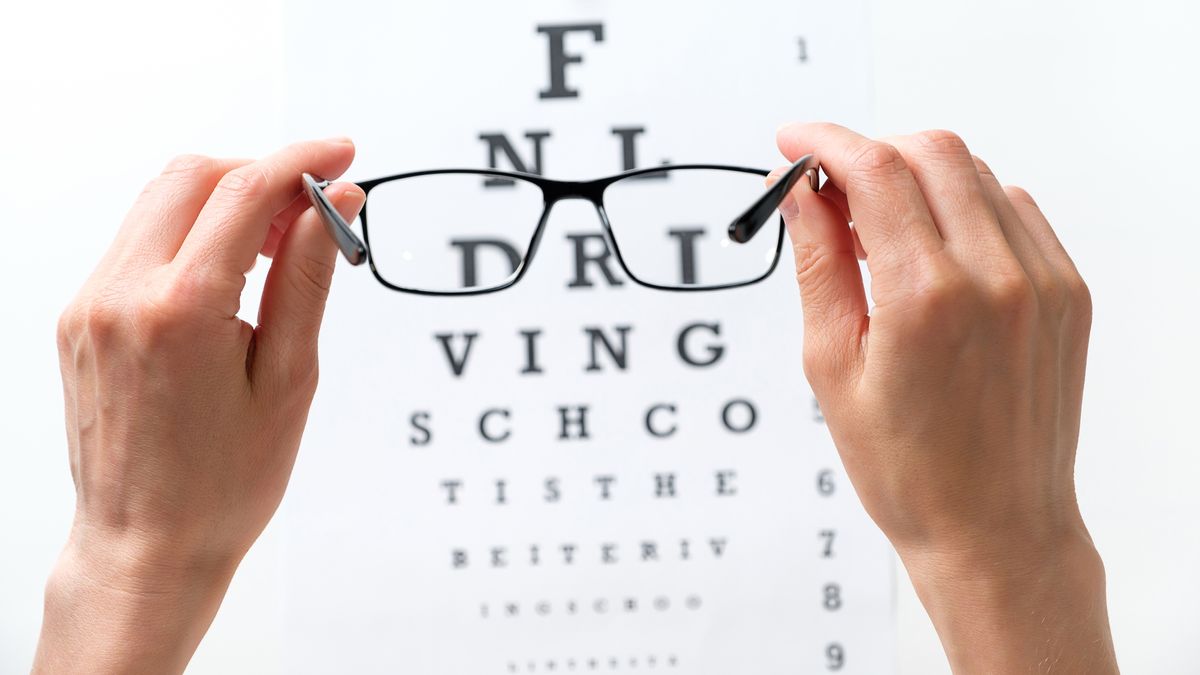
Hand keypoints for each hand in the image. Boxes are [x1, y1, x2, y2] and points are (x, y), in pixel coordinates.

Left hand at [35, 140, 364, 673]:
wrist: (146, 546)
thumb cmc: (224, 483)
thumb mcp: (289, 378)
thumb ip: (309, 277)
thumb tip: (334, 203)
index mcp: (179, 308)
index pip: (245, 190)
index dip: (302, 161)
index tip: (342, 155)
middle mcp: (121, 294)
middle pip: (192, 175)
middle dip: (260, 173)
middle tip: (313, 211)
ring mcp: (90, 304)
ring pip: (159, 202)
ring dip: (223, 203)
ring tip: (276, 251)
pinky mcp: (79, 319)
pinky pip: (136, 243)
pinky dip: (188, 237)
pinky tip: (228, 279)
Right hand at [773, 124, 1116, 672]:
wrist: (995, 528)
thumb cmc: (907, 468)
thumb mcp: (832, 366)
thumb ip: (817, 263)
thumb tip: (796, 193)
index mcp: (925, 297)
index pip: (874, 170)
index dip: (823, 142)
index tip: (791, 142)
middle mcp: (996, 276)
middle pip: (931, 151)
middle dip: (869, 152)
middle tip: (828, 190)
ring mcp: (1044, 280)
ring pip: (975, 173)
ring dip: (916, 178)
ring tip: (877, 233)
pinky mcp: (1069, 291)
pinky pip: (1014, 209)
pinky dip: (965, 206)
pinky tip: (933, 250)